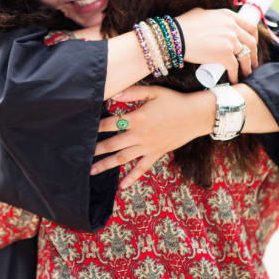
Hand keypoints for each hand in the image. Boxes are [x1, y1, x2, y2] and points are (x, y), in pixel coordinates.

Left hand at [90, 85, 213, 188]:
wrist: (197, 115)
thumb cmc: (175, 101)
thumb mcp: (154, 91)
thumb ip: (133, 92)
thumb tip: (113, 94)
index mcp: (138, 118)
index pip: (110, 123)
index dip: (96, 126)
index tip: (84, 128)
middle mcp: (140, 135)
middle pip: (113, 144)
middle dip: (96, 149)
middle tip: (80, 155)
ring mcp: (148, 146)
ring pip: (123, 158)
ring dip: (107, 165)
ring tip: (92, 171)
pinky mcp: (156, 153)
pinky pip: (142, 168)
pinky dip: (132, 178)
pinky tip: (122, 186)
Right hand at [175, 7, 258, 82]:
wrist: (174, 37)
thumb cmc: (182, 26)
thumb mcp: (201, 14)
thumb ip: (212, 17)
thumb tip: (213, 20)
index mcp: (228, 15)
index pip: (250, 26)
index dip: (254, 37)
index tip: (252, 45)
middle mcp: (232, 26)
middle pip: (251, 42)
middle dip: (254, 54)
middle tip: (252, 62)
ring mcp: (230, 40)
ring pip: (245, 56)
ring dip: (247, 67)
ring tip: (246, 73)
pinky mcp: (225, 54)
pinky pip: (235, 67)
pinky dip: (235, 75)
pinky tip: (234, 80)